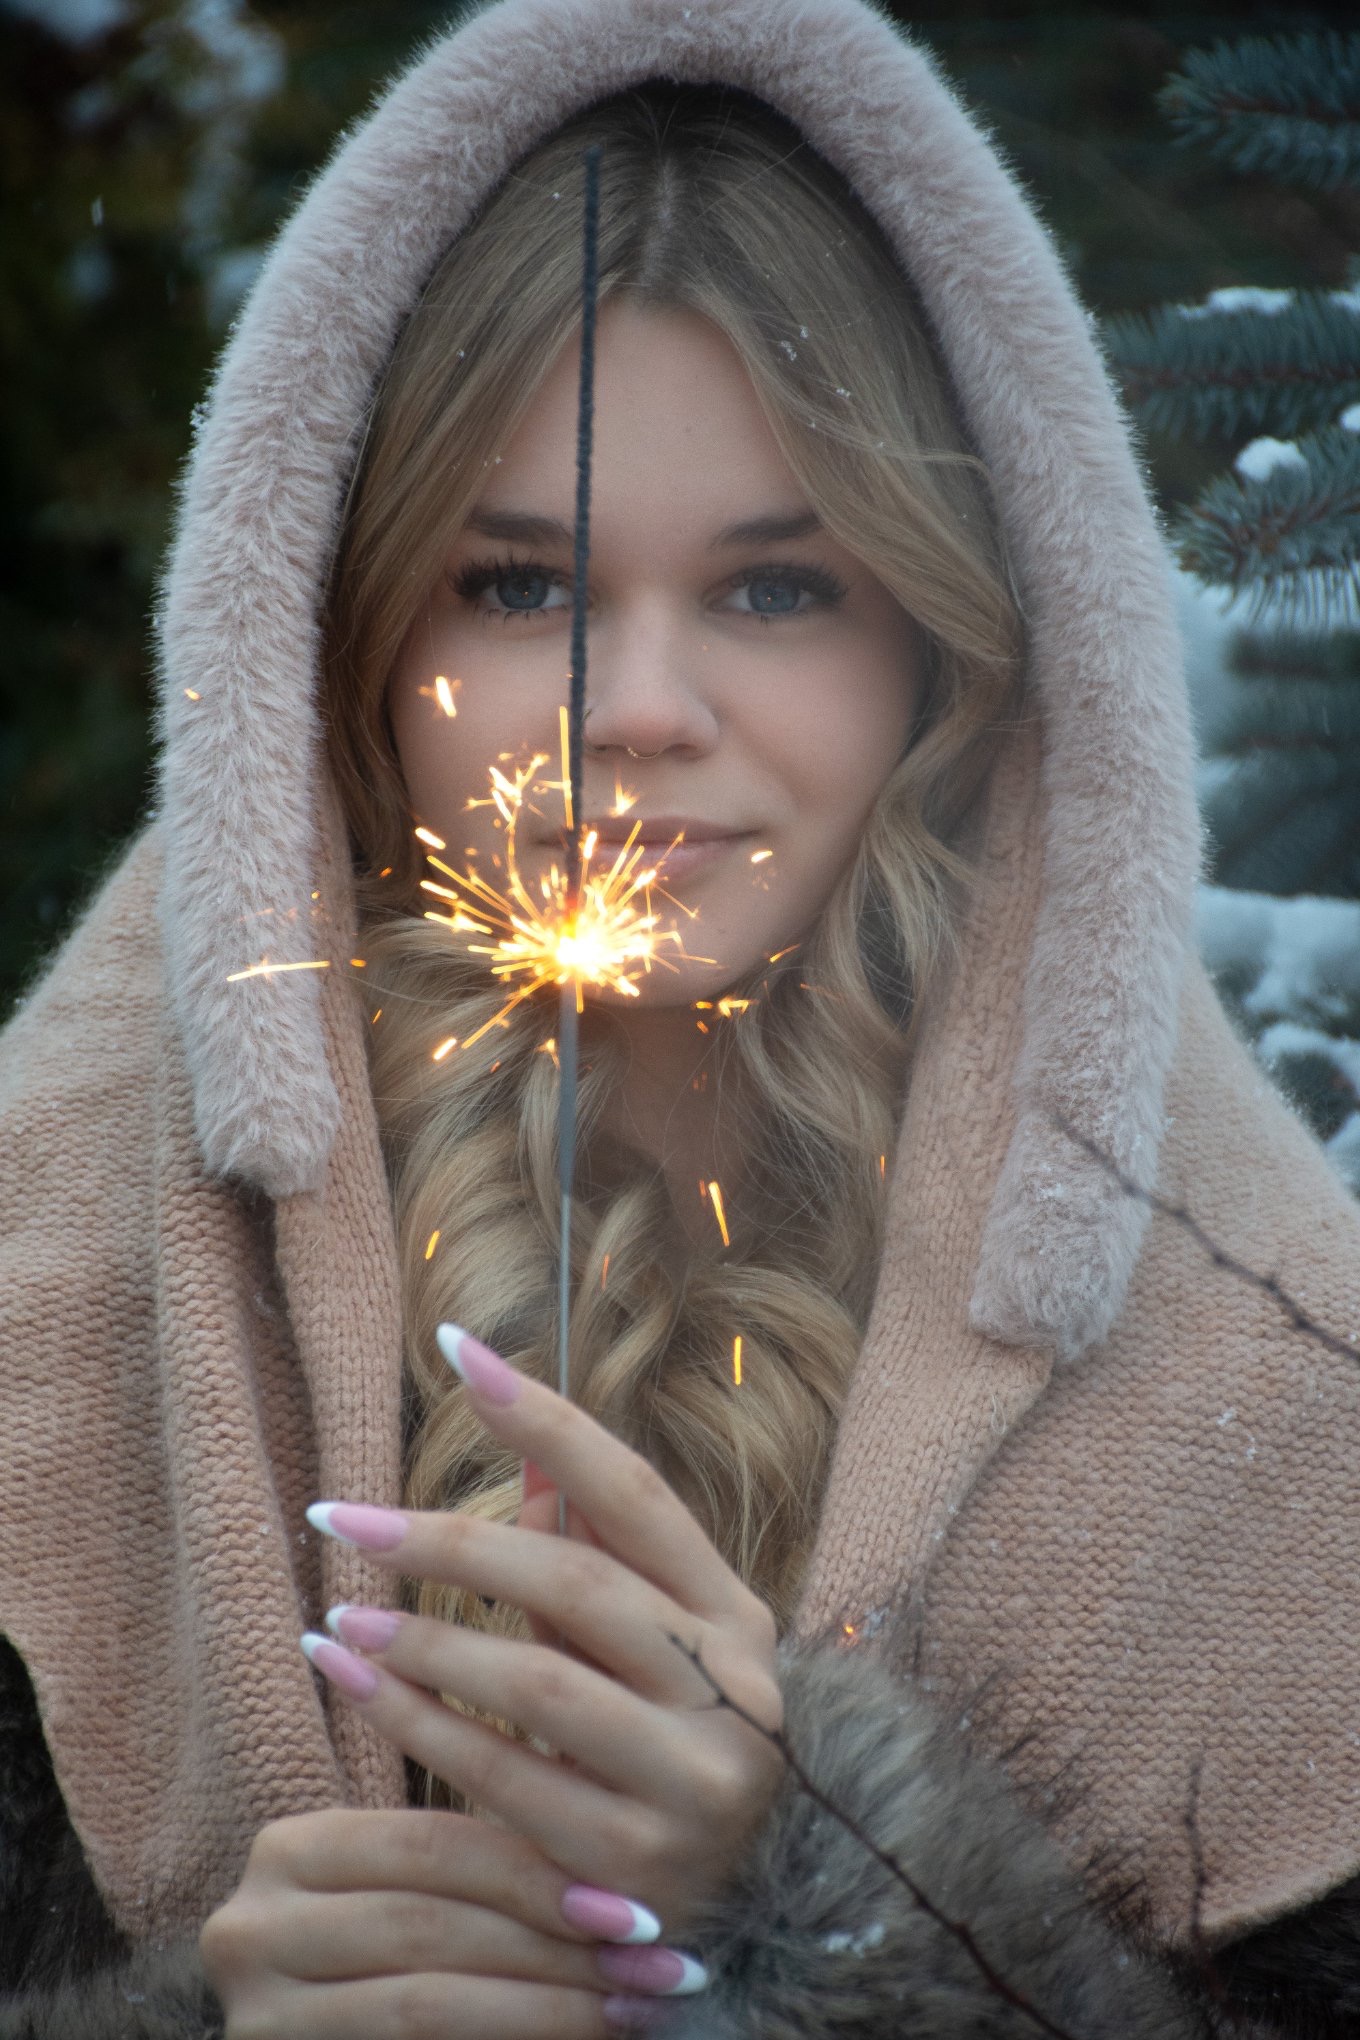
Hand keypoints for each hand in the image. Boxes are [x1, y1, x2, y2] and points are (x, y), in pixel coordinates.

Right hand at [199, 1804, 645, 2036]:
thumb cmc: (396, 1959)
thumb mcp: (420, 1898)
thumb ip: (480, 1869)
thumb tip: (617, 1869)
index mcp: (289, 1849)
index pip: (432, 1845)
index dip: (538, 1871)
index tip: (639, 1904)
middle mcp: (252, 1925)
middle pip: (433, 1922)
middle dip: (556, 1941)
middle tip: (657, 1959)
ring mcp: (257, 2011)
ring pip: (428, 2001)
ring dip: (549, 2005)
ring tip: (637, 2005)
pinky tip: (582, 2037)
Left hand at [304, 1325, 785, 1936]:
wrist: (751, 1904)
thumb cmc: (675, 1741)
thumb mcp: (659, 1645)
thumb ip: (599, 1558)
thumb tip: (531, 1458)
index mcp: (738, 1614)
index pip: (634, 1492)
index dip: (544, 1418)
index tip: (455, 1348)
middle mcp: (733, 1689)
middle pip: (576, 1583)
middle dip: (448, 1544)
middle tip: (343, 1518)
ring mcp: (691, 1781)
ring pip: (537, 1685)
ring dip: (423, 1644)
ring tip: (340, 1618)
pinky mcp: (634, 1866)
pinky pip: (506, 1781)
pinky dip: (424, 1729)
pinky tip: (365, 1693)